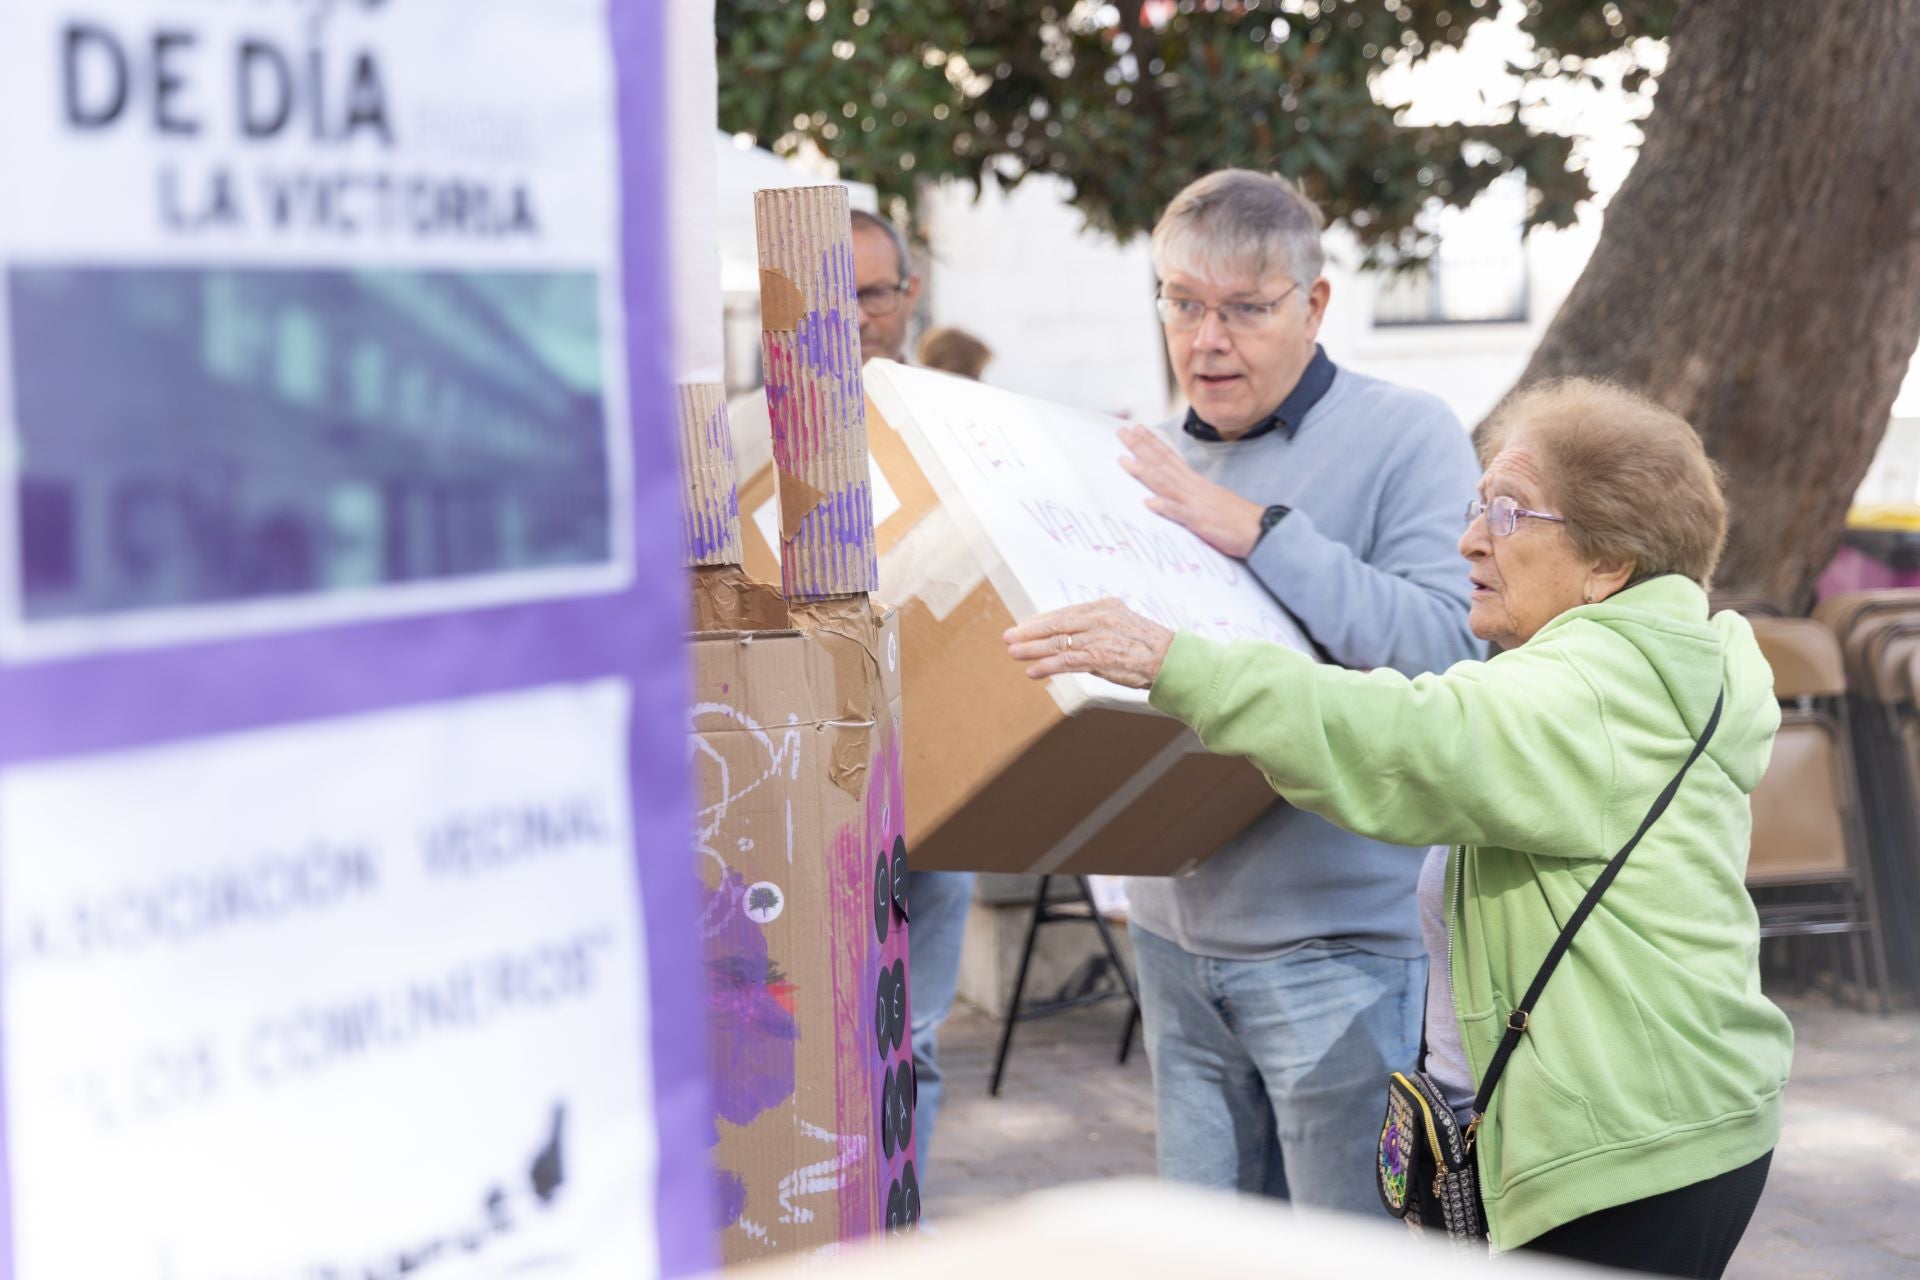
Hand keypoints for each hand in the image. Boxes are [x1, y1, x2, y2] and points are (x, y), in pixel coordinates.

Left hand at [1004, 599, 1175, 689]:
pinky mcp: (1099, 657)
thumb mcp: (1123, 626)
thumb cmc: (1149, 646)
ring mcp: (1097, 637)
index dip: (1042, 621)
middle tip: (1009, 637)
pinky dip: (1046, 666)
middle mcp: (1098, 618)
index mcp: (1104, 607)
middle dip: (1030, 631)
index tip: (1026, 627)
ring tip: (1013, 653)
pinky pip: (1066, 661)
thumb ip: (1099, 628)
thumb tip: (1074, 639)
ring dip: (1031, 648)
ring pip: (1056, 642)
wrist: (1172, 659)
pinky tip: (1032, 671)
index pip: (1065, 612)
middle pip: (1056, 624)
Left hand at [1118, 424, 1264, 557]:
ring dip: (1146, 473)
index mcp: (1197, 483)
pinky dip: (1165, 507)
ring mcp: (1197, 504)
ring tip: (1125, 462)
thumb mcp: (1213, 500)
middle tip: (1121, 432)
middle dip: (1141, 448)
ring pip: (1167, 484)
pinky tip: (1149, 503)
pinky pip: (1181, 514)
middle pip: (1163, 464)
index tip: (1136, 429)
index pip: (1170, 458)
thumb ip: (1193, 494)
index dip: (1152, 443)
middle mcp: (1194, 488)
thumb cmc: (1238, 519)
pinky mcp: (1201, 522)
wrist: (1262, 530)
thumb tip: (1174, 492)